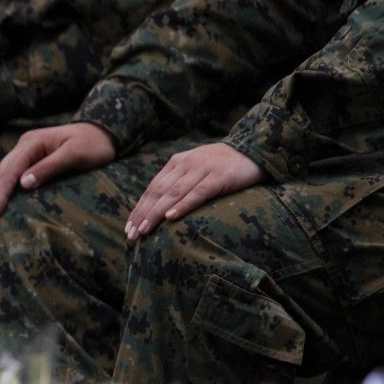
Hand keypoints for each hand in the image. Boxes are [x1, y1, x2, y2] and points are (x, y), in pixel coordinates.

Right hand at [0, 122, 115, 225]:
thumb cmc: (92, 145)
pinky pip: (9, 177)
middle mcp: (24, 146)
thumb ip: (49, 168)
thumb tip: (23, 184)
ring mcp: (25, 152)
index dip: (0, 194)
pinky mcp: (29, 160)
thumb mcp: (74, 155)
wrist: (102, 132)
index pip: (10, 171)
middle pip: (1, 174)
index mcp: (32, 143)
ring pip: (1, 176)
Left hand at [125, 143, 262, 240]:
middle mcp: (185, 164)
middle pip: (158, 192)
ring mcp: (201, 169)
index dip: (139, 209)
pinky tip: (171, 217)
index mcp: (176, 163)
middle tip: (132, 235)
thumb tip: (158, 208)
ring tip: (145, 230)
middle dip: (143, 215)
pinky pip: (197, 193)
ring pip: (173, 194)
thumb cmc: (222, 165)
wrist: (254, 149)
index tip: (129, 228)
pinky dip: (182, 205)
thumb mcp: (195, 170)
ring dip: (156, 213)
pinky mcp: (219, 177)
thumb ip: (178, 183)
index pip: (152, 188)